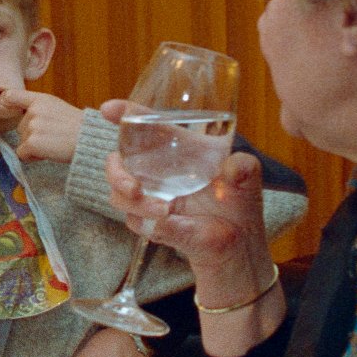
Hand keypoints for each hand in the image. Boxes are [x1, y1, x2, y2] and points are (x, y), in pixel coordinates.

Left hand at [3, 87, 84, 163]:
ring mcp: (32, 126)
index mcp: (41, 100)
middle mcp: (34, 111)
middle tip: (53, 136)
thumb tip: (21, 114)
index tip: (3, 103)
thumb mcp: (57, 108)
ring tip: (54, 143)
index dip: (5, 100)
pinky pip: (22, 154)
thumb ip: (39, 108)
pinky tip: (49, 152)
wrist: (91, 140)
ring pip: (22, 141)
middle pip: (20, 128)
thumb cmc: (77, 127)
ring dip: (34, 146)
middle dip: (32, 135)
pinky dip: (33, 157)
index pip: (12, 95)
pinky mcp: (32, 142)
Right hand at [99, 100, 269, 301]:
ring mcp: (150, 197)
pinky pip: (134, 221)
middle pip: (117, 162)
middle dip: (116, 173)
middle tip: (133, 187)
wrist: (236, 246)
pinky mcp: (149, 222)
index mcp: (178, 150)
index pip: (147, 126)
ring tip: (165, 212)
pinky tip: (168, 224)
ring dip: (137, 204)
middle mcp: (158, 171)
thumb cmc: (239, 205)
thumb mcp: (247, 181)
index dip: (127, 114)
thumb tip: (236, 166)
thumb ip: (244, 169)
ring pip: (119, 195)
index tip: (109, 110)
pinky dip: (148, 222)